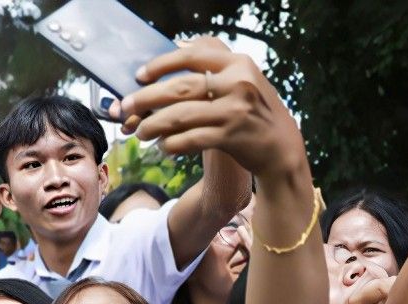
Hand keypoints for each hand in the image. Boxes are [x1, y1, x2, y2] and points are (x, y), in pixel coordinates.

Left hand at [114, 38, 305, 179]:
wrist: (281, 147)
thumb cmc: (253, 112)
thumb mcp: (243, 80)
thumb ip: (214, 67)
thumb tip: (175, 51)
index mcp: (238, 64)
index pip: (193, 56)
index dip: (161, 64)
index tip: (140, 75)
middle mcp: (238, 83)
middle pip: (180, 87)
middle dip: (146, 98)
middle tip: (126, 108)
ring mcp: (235, 110)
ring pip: (181, 115)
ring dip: (153, 124)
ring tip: (140, 132)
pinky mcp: (232, 137)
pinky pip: (190, 139)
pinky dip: (171, 144)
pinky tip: (163, 147)